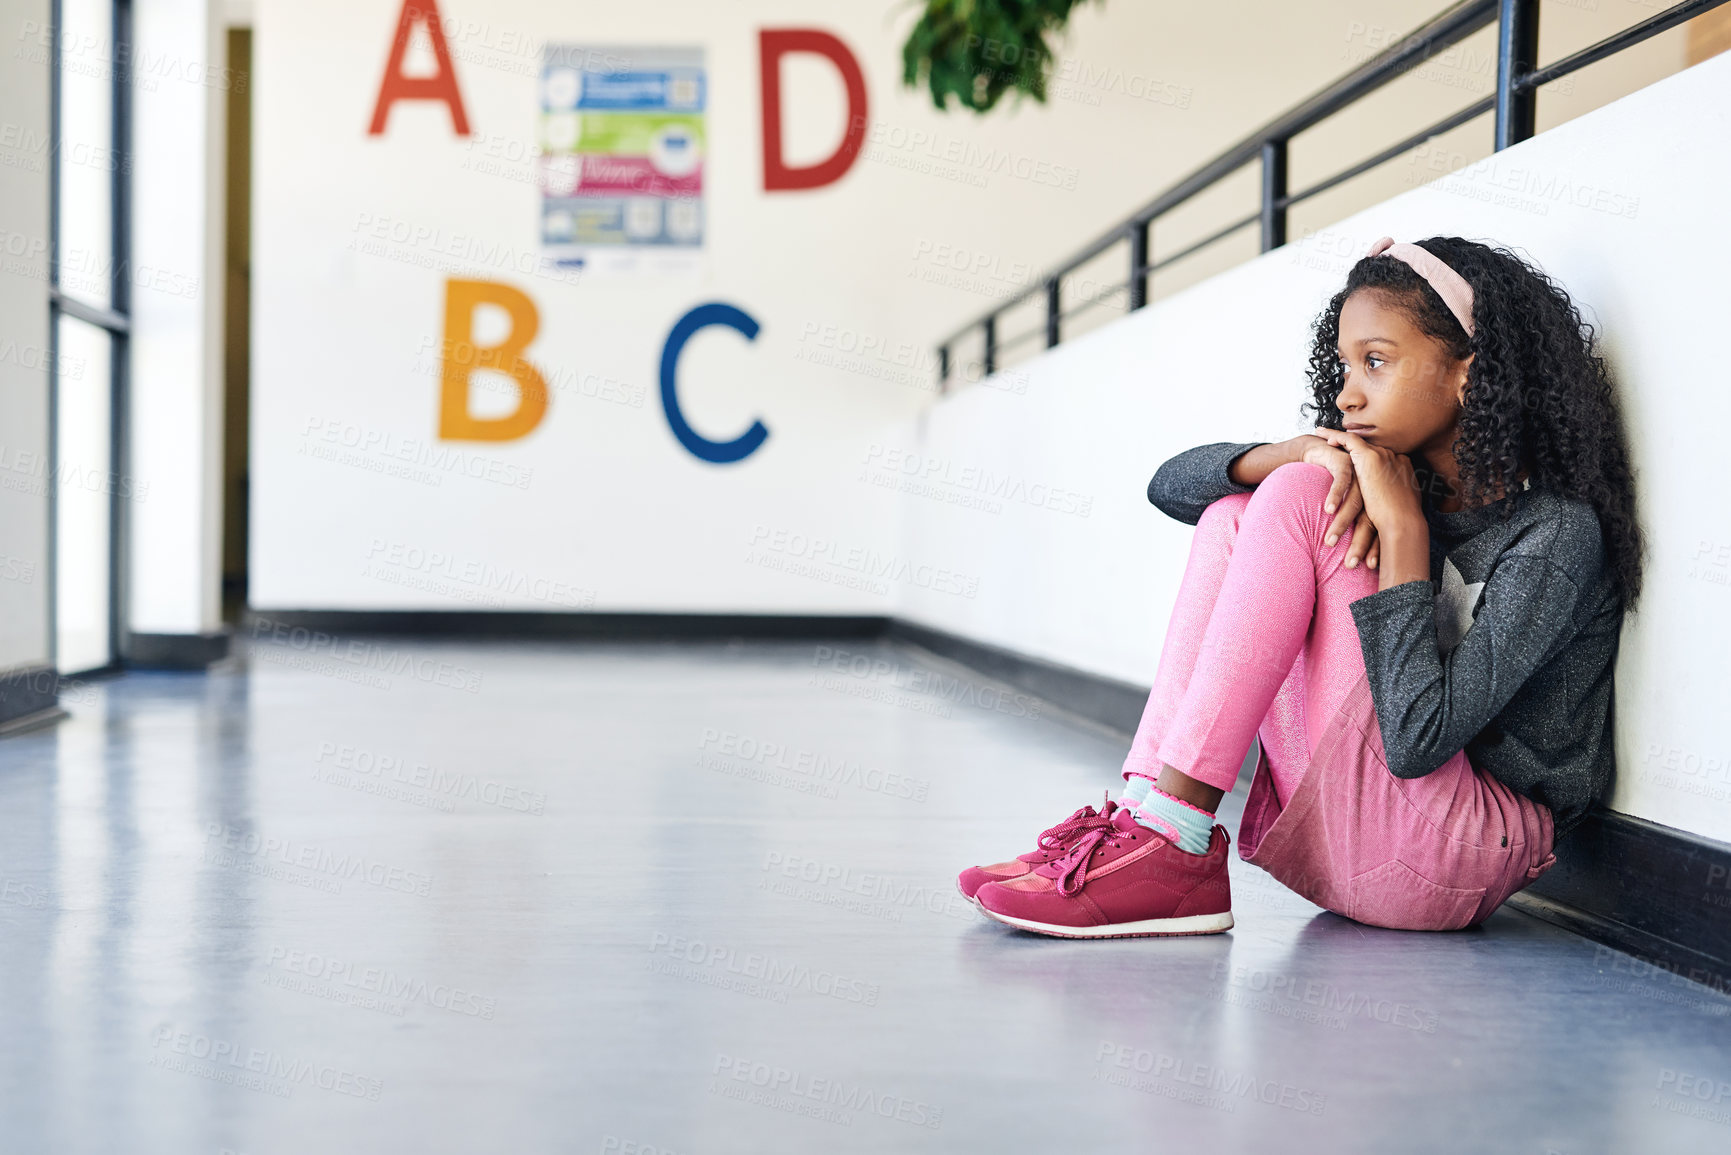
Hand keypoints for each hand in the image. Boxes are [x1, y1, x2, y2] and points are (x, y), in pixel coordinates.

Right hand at [1289, 435, 1378, 569]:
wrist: (1322, 453)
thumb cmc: (1336, 482)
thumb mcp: (1350, 503)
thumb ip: (1358, 520)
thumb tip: (1362, 551)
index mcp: (1378, 499)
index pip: (1380, 527)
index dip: (1375, 547)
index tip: (1369, 567)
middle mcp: (1373, 487)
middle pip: (1369, 518)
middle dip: (1360, 543)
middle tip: (1350, 564)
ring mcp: (1361, 473)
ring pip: (1354, 502)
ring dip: (1341, 524)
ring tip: (1330, 542)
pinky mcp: (1346, 461)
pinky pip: (1341, 481)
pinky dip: (1335, 496)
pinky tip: (1328, 509)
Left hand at [1311, 429, 1425, 546]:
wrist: (1403, 523)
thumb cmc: (1402, 523)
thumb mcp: (1399, 505)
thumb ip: (1391, 498)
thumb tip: (1387, 504)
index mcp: (1402, 468)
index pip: (1381, 456)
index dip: (1366, 454)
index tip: (1354, 456)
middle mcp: (1393, 457)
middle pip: (1368, 446)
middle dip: (1350, 443)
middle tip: (1334, 438)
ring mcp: (1382, 455)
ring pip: (1356, 439)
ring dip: (1337, 435)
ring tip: (1321, 432)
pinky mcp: (1370, 457)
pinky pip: (1348, 440)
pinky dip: (1335, 435)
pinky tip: (1322, 436)